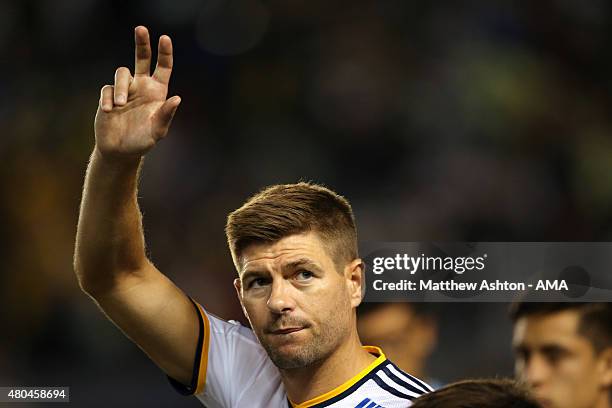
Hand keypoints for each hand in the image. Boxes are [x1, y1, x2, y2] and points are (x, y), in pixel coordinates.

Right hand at [94, 26, 180, 160]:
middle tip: (141, 28)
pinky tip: (109, 111)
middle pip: (142, 58)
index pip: (163, 68)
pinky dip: (107, 98)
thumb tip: (177, 98)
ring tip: (119, 105)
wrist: (119, 150)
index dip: (165, 53)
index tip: (165, 38)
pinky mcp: (108, 96)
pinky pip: (107, 89)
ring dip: (121, 88)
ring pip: (122, 73)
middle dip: (142, 43)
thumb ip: (166, 115)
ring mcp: (125, 90)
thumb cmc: (142, 141)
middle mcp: (141, 87)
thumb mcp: (158, 130)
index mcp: (157, 92)